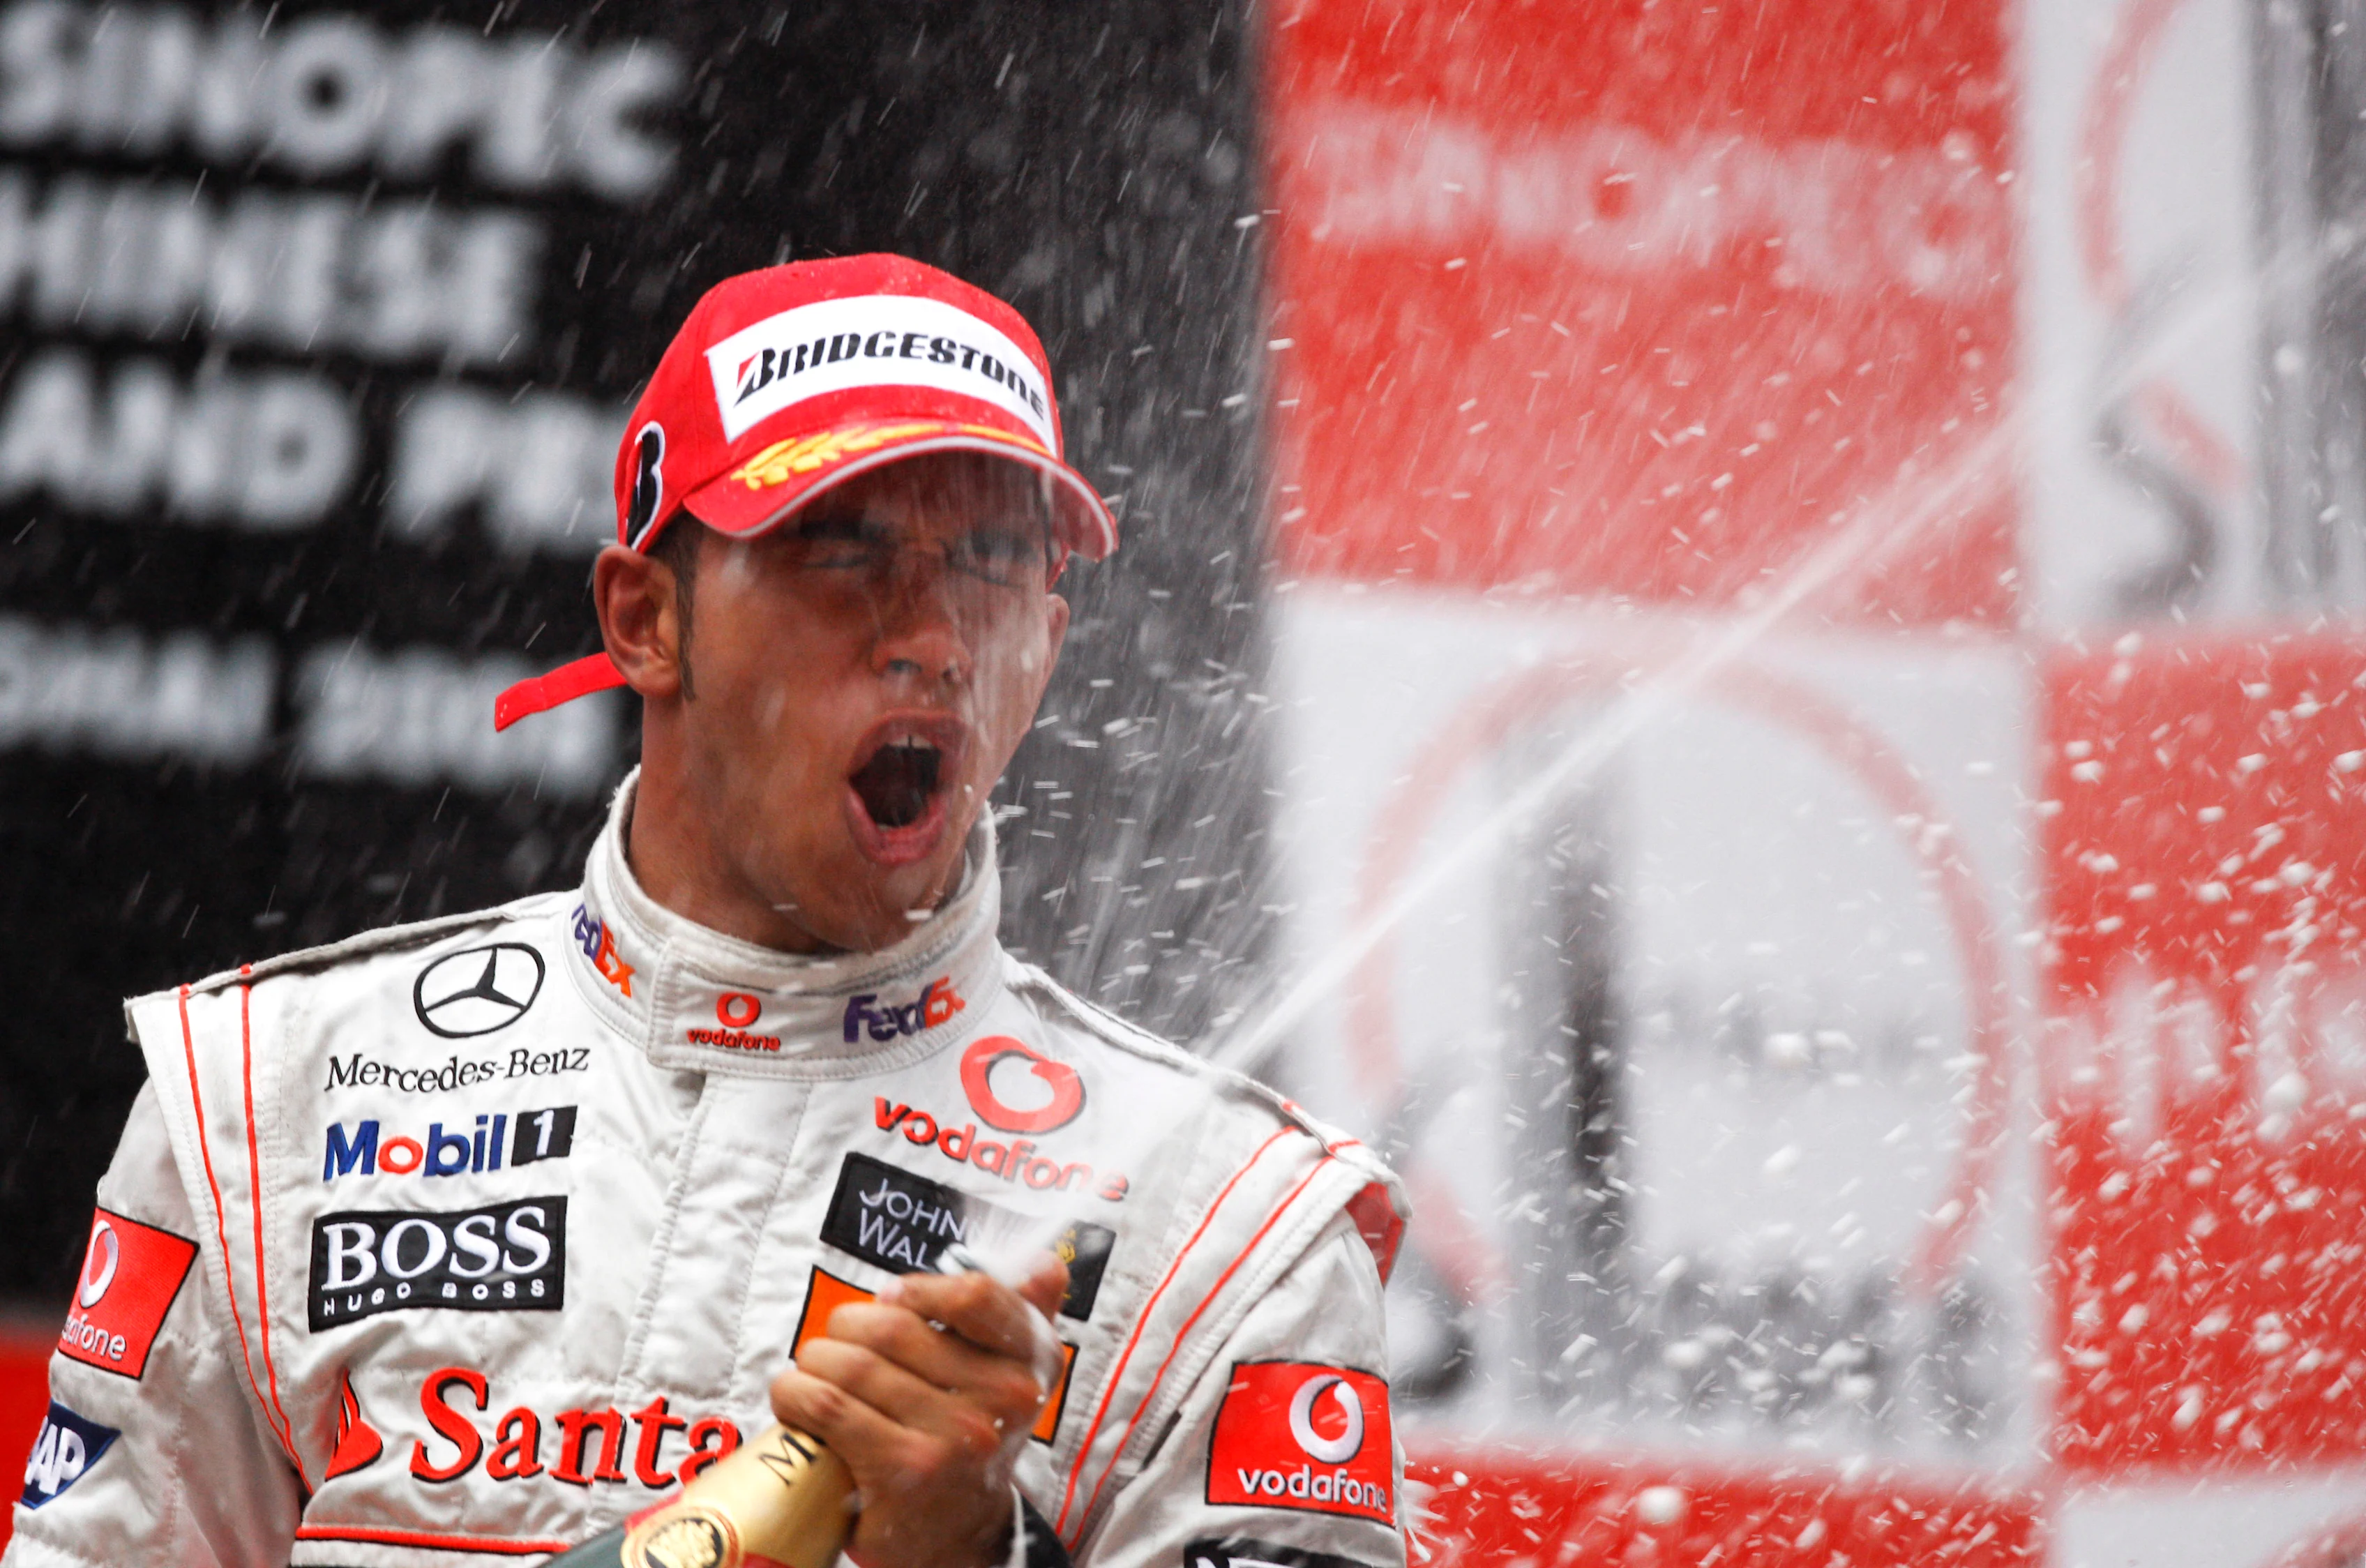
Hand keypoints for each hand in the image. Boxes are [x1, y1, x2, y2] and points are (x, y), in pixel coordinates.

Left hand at [771, 1253, 1067, 1567]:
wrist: (960, 1533)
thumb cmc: (972, 1438)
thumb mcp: (1013, 1375)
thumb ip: (1028, 1312)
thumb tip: (1043, 1261)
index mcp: (1034, 1360)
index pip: (976, 1295)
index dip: (919, 1289)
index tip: (890, 1298)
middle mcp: (1004, 1398)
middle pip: (894, 1326)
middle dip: (847, 1326)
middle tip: (837, 1343)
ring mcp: (955, 1436)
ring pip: (853, 1364)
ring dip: (815, 1362)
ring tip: (813, 1373)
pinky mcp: (903, 1469)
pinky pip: (828, 1405)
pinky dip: (795, 1394)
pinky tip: (795, 1398)